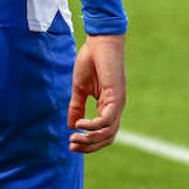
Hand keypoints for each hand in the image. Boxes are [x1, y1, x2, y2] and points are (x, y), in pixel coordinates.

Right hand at [68, 34, 125, 153]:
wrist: (100, 41)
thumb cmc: (91, 61)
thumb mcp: (80, 89)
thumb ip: (77, 107)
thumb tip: (71, 126)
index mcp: (108, 106)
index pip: (102, 133)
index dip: (88, 143)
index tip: (71, 143)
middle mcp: (115, 107)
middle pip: (107, 138)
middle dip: (89, 146)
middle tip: (71, 146)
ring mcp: (118, 103)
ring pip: (108, 132)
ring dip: (90, 140)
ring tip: (74, 138)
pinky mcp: (117, 96)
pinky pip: (106, 120)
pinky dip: (92, 126)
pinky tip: (79, 124)